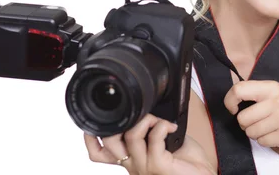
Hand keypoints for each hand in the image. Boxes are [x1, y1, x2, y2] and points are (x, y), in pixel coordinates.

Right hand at [84, 113, 214, 174]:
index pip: (98, 153)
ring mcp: (144, 168)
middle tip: (142, 116)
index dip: (91, 137)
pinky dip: (162, 126)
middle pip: (109, 142)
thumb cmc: (186, 163)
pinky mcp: (158, 167)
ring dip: (148, 120)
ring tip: (161, 122)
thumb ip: (148, 130)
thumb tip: (144, 110)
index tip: (96, 121)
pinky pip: (154, 139)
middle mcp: (133, 166)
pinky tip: (171, 128)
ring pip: (131, 136)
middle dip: (123, 120)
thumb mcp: (162, 143)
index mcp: (130, 161)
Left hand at [224, 80, 278, 153]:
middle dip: (245, 124)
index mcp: (272, 87)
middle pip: (243, 118)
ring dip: (256, 134)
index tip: (232, 109)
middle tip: (256, 123)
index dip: (229, 100)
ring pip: (251, 132)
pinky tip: (277, 135)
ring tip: (269, 129)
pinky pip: (262, 141)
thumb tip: (233, 101)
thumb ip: (258, 95)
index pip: (239, 90)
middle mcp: (277, 101)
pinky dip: (266, 141)